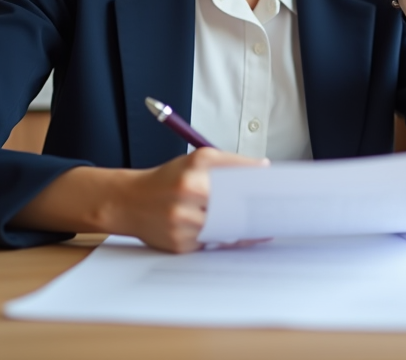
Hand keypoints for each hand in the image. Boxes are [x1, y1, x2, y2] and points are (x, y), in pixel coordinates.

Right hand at [106, 148, 266, 252]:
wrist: (128, 201)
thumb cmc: (166, 180)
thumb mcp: (195, 160)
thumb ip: (229, 162)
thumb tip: (263, 168)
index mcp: (194, 174)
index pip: (237, 177)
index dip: (259, 183)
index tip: (276, 187)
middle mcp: (187, 198)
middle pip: (235, 207)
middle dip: (256, 210)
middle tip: (275, 212)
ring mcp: (183, 224)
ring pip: (227, 229)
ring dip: (246, 228)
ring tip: (264, 227)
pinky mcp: (180, 245)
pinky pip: (212, 243)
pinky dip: (225, 238)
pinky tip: (236, 234)